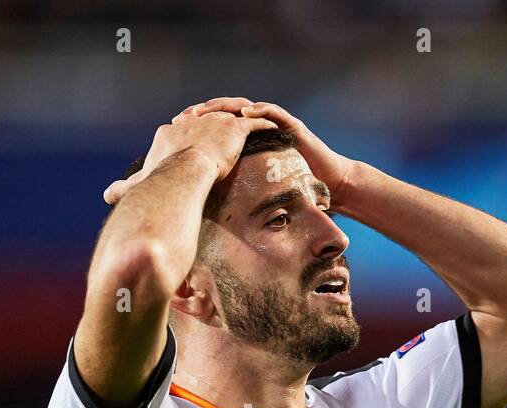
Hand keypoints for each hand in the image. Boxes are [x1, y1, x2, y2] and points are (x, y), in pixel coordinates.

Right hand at [102, 111, 276, 204]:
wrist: (186, 173)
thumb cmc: (162, 181)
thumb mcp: (139, 183)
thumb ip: (124, 188)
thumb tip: (106, 195)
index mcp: (169, 132)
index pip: (177, 129)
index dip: (186, 135)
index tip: (193, 144)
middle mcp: (191, 122)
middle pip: (203, 121)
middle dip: (212, 125)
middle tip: (225, 135)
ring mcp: (213, 123)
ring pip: (227, 119)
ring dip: (238, 121)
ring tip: (249, 126)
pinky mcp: (234, 130)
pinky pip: (253, 125)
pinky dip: (262, 126)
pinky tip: (272, 129)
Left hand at [178, 97, 358, 201]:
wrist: (327, 182)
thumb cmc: (292, 186)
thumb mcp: (256, 185)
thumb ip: (237, 186)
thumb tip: (205, 203)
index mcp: (247, 139)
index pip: (219, 126)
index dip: (199, 124)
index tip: (178, 127)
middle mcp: (258, 127)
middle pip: (228, 112)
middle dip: (207, 111)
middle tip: (188, 114)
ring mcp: (275, 124)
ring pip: (247, 106)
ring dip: (227, 106)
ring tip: (210, 109)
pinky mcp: (291, 125)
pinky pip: (273, 113)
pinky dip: (259, 110)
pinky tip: (245, 112)